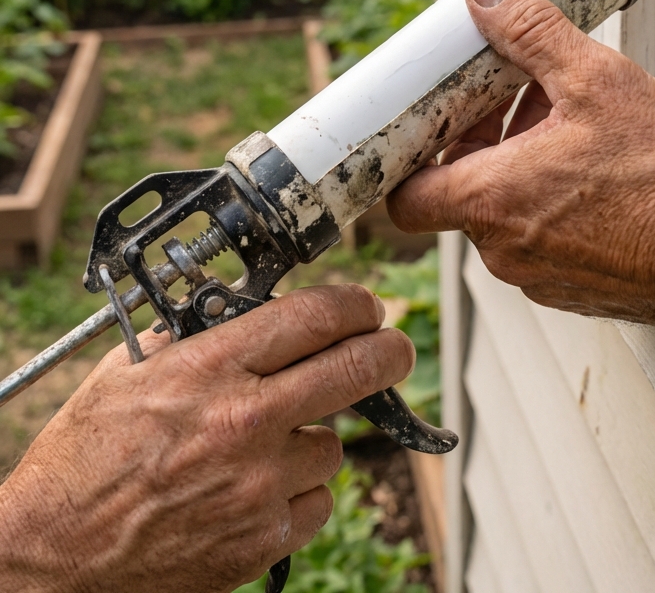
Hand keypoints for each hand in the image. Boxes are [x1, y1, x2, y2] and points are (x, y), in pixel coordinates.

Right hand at [0, 285, 413, 592]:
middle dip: (391, 351)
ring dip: (315, 436)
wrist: (53, 560)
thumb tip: (252, 307)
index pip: (316, 314)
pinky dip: (298, 492)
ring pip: (335, 443)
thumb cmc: (83, 460)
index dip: (356, 304)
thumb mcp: (127, 372)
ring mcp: (260, 484)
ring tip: (265, 443)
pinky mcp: (264, 539)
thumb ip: (194, 335)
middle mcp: (245, 420)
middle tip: (393, 349)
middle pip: (360, 368)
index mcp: (211, 368)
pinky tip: (258, 489)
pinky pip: (316, 500)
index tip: (367, 307)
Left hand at [387, 0, 654, 329]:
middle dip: (482, 137)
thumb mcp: (598, 81)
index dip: (410, 152)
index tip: (432, 117)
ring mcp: (536, 274)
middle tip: (519, 96)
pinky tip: (594, 167)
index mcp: (492, 200)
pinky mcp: (568, 286)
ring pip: (501, 210)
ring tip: (568, 124)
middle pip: (458, 188)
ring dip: (519, 163)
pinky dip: (548, 198)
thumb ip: (532, 32)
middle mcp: (503, 248)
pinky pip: (536, 234)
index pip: (404, 193)